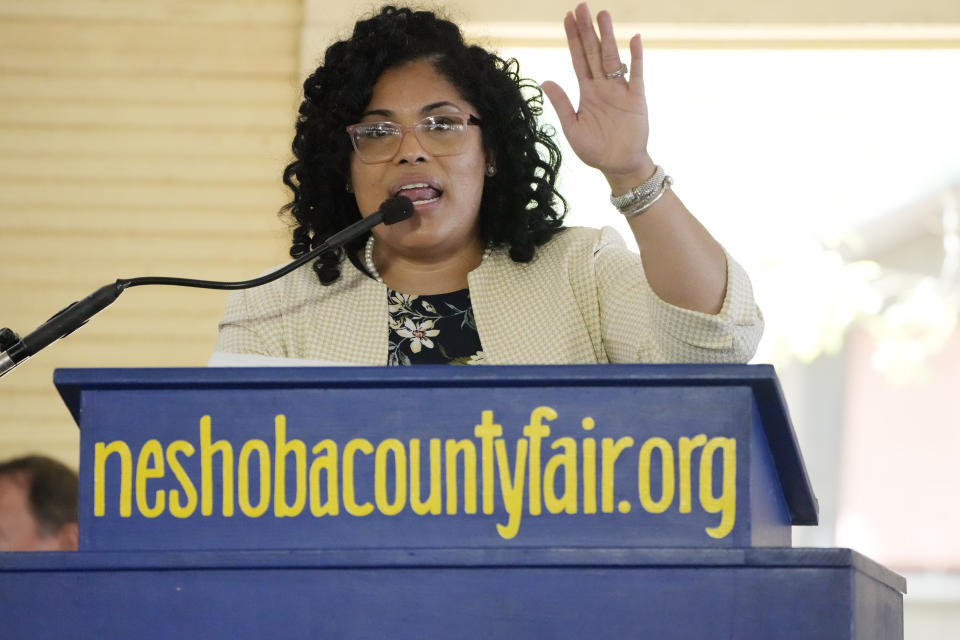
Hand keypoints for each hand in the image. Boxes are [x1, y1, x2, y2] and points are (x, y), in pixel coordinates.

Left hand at [541, 3, 654, 189]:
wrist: (619, 166)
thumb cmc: (594, 150)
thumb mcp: (572, 128)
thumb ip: (561, 103)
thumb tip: (545, 80)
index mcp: (586, 92)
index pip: (578, 59)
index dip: (573, 38)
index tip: (567, 18)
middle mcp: (603, 86)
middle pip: (594, 52)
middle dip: (587, 30)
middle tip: (582, 7)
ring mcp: (620, 90)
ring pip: (613, 57)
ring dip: (608, 36)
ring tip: (603, 14)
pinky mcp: (636, 98)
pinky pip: (637, 73)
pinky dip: (636, 56)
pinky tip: (634, 39)